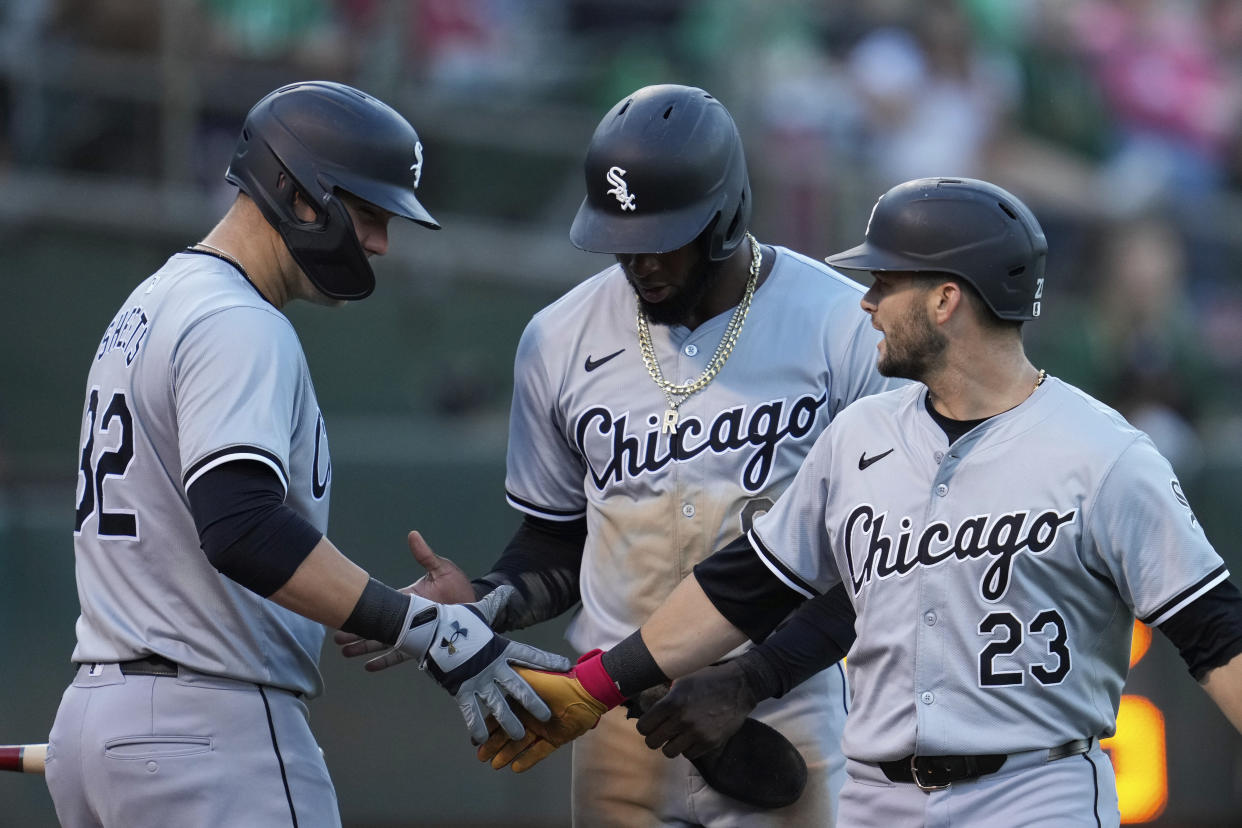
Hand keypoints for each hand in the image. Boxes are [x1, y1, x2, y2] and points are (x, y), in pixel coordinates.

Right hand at [333, 531, 475, 669]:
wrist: (475, 609)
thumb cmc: (458, 589)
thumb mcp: (442, 570)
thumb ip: (425, 555)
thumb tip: (413, 534)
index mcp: (407, 599)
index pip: (380, 603)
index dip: (364, 606)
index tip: (346, 607)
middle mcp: (406, 618)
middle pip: (376, 625)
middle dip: (356, 630)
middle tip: (337, 635)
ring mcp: (412, 633)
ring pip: (383, 641)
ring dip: (364, 646)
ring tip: (345, 651)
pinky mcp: (422, 645)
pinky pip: (400, 655)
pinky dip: (384, 660)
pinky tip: (369, 666)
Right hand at [408, 586, 571, 743]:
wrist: (430, 629)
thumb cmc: (455, 620)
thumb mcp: (479, 612)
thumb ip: (495, 604)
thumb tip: (506, 588)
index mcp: (500, 647)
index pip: (530, 655)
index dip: (548, 660)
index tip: (566, 666)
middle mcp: (492, 666)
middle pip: (519, 687)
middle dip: (534, 702)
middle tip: (548, 715)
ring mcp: (477, 679)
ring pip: (498, 705)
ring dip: (510, 722)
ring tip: (520, 736)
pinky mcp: (460, 689)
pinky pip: (470, 712)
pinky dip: (476, 726)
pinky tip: (482, 739)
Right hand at [477, 649, 622, 771]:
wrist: (586, 692)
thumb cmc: (558, 682)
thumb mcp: (532, 676)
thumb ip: (513, 677)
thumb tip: (490, 670)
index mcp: (523, 700)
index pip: (501, 714)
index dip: (488, 726)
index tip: (476, 737)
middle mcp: (531, 715)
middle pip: (508, 732)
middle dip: (494, 744)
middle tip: (480, 756)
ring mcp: (543, 728)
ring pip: (521, 744)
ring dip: (507, 754)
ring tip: (494, 765)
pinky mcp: (556, 739)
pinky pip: (539, 752)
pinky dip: (528, 759)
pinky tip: (515, 768)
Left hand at [633, 660, 757, 759]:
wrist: (739, 687)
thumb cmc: (708, 680)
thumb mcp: (682, 679)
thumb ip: (665, 694)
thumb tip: (648, 705)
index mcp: (672, 702)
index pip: (644, 726)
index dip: (645, 726)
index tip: (650, 725)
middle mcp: (682, 719)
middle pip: (652, 742)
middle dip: (655, 737)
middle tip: (661, 732)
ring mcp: (696, 733)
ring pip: (669, 752)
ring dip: (671, 745)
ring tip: (677, 736)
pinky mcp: (710, 742)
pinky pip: (688, 754)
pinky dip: (688, 748)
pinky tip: (693, 736)